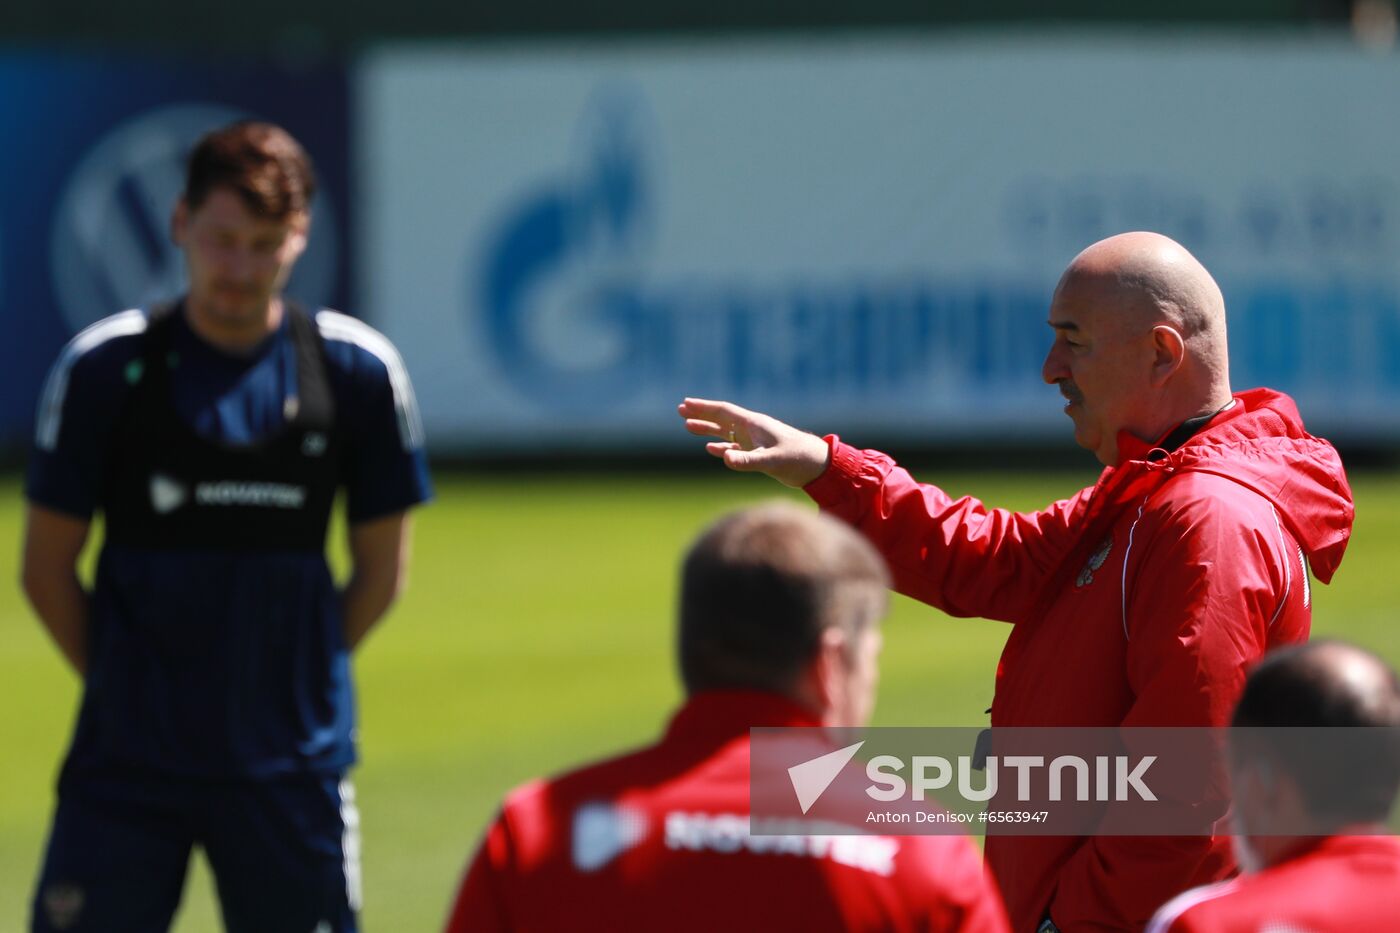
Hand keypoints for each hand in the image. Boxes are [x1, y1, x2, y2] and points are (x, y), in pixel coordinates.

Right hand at [678, 398, 830, 487]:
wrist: (818, 466)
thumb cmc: (798, 458)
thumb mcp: (771, 460)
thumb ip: (748, 461)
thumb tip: (725, 459)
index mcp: (754, 424)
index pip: (724, 412)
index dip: (704, 407)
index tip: (686, 403)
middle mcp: (752, 430)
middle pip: (721, 419)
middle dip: (701, 414)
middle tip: (680, 410)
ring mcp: (755, 442)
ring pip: (725, 432)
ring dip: (707, 430)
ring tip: (688, 427)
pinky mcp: (759, 454)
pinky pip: (735, 448)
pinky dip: (722, 447)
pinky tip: (711, 449)